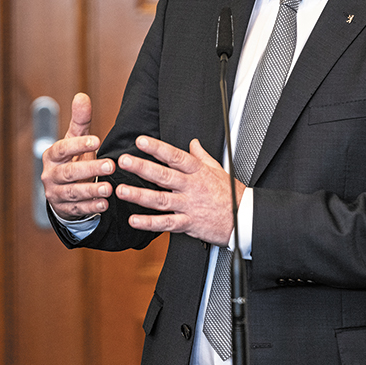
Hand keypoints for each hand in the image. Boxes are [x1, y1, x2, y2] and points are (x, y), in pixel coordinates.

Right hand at [42, 93, 114, 220]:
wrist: (63, 189)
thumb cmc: (73, 159)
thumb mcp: (76, 140)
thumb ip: (80, 121)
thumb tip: (82, 96)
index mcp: (52, 156)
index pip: (62, 149)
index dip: (78, 145)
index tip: (97, 140)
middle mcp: (51, 175)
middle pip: (69, 172)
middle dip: (89, 169)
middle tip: (111, 165)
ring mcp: (56, 193)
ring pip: (73, 193)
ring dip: (91, 191)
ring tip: (109, 188)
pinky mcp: (65, 209)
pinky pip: (78, 209)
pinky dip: (91, 207)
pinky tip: (104, 204)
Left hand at [115, 137, 244, 245]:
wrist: (244, 219)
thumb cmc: (232, 195)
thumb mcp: (219, 169)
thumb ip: (202, 156)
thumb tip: (193, 143)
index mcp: (198, 172)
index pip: (175, 156)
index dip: (157, 148)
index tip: (141, 141)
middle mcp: (191, 187)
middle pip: (164, 176)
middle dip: (142, 168)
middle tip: (125, 161)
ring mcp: (189, 206)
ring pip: (161, 200)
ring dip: (139, 195)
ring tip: (121, 191)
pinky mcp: (189, 224)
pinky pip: (166, 224)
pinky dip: (150, 223)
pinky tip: (134, 220)